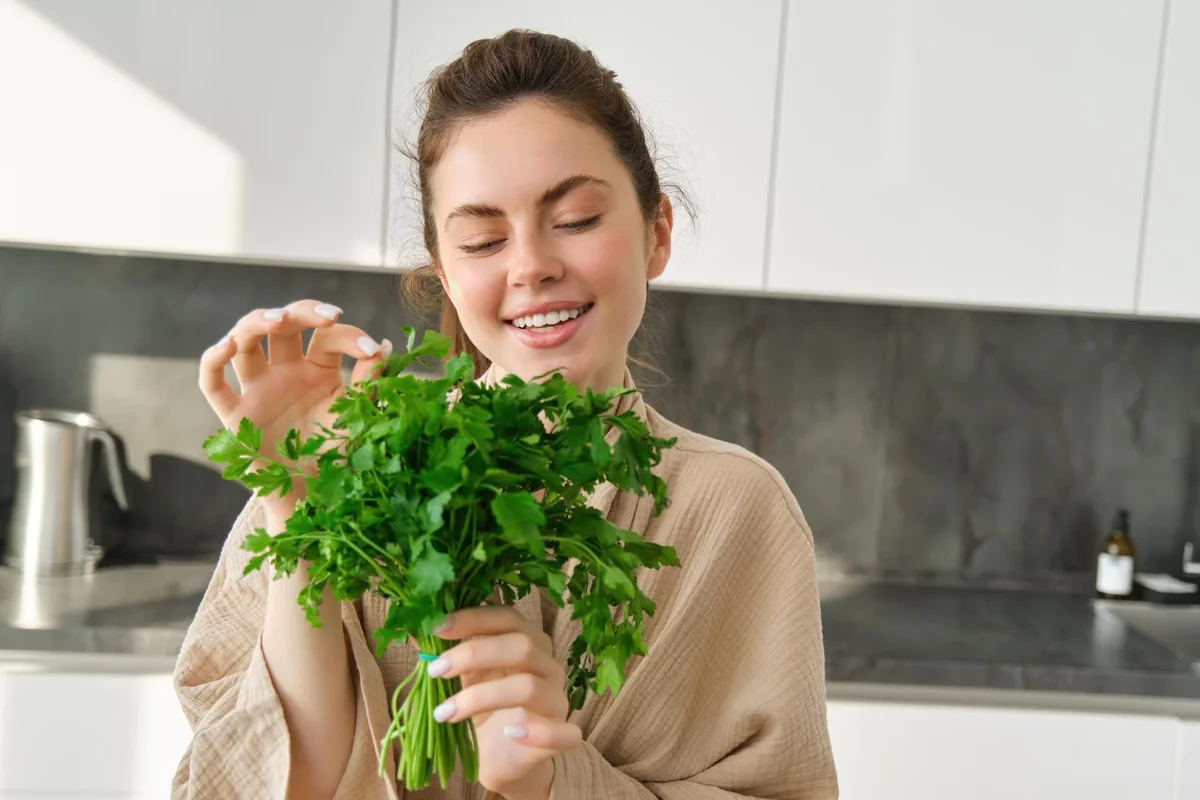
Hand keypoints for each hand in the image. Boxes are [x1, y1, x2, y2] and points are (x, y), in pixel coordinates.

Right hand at [198, 299, 390, 520]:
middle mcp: (285, 372)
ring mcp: (258, 389)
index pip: (327, 338)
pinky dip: (212, 361)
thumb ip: (371, 383)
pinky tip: (227, 347)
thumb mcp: (360, 418)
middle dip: (303, 312)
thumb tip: (384, 345)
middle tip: (327, 316)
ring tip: (278, 319)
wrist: (318, 501)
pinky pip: (212, 383)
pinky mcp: (234, 415)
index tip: (371, 350)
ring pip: (246, 340)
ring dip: (257, 322)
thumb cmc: (341, 459)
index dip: (349, 337)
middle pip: (284, 326)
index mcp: (319, 370)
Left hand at [428, 607, 582, 798]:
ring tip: (444, 713)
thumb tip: (412, 626)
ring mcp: (557, 701)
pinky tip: (509, 734)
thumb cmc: (483, 711)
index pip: (508, 618)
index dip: (474, 619)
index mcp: (528, 642)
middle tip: (435, 670)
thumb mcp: (461, 679)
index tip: (438, 627)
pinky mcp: (563, 736)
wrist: (503, 758)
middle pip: (522, 646)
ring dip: (480, 697)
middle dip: (473, 654)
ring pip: (529, 687)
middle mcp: (548, 666)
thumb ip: (444, 653)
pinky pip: (563, 733)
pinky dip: (537, 733)